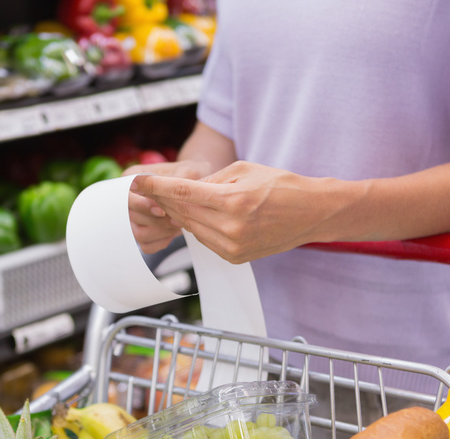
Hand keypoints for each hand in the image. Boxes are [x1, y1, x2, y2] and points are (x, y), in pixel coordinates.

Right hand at [123, 160, 214, 252]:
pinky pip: (147, 245)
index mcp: (133, 178)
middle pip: (132, 217)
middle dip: (157, 221)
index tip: (161, 211)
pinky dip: (162, 241)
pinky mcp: (144, 232)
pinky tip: (174, 232)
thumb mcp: (188, 172)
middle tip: (178, 220)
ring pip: (139, 234)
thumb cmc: (191, 174)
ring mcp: (135, 218)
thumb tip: (167, 194)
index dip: (141, 205)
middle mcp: (130, 199)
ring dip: (161, 232)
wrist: (198, 185)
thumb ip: (176, 183)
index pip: (126, 196)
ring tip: (179, 224)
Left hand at [131, 161, 355, 262]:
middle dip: (163, 200)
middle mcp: (230, 228)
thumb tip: (184, 188)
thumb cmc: (283, 185)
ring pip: (191, 228)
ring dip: (178, 215)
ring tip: (168, 201)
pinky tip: (193, 216)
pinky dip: (197, 227)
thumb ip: (211, 179)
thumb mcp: (244, 169)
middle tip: (147, 189)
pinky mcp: (235, 257)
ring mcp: (233, 246)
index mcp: (232, 201)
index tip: (137, 181)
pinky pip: (205, 240)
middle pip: (182, 213)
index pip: (182, 194)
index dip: (155, 187)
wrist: (312, 213)